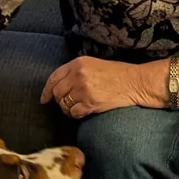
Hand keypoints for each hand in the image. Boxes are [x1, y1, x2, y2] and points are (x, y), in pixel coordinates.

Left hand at [41, 57, 165, 117]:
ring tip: (77, 107)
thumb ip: (75, 72)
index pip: (54, 77)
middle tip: (66, 104)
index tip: (44, 98)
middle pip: (57, 92)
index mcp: (78, 63)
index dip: (46, 90)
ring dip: (68, 109)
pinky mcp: (90, 102)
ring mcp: (84, 89)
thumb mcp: (93, 64)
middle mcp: (78, 75)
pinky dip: (76, 114)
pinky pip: (74, 112)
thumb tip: (59, 85)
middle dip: (59, 101)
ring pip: (64, 104)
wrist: (134, 82)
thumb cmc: (117, 73)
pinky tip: (83, 111)